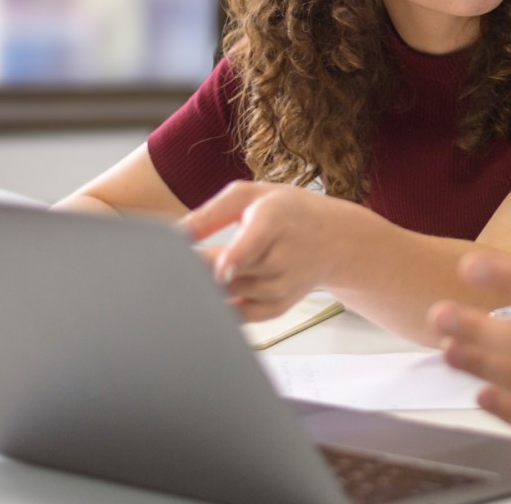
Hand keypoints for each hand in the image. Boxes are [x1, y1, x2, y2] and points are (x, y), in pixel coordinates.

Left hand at [180, 181, 367, 321]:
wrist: (334, 239)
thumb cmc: (288, 212)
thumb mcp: (250, 196)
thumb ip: (210, 213)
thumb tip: (176, 234)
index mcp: (274, 220)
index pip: (251, 246)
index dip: (231, 259)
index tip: (217, 267)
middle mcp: (281, 257)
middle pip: (225, 274)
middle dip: (199, 268)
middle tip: (181, 259)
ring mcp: (281, 286)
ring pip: (225, 294)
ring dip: (210, 283)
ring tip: (217, 262)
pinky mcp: (278, 307)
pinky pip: (237, 315)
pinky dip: (222, 305)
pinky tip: (224, 286)